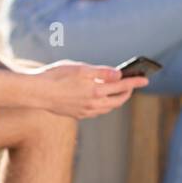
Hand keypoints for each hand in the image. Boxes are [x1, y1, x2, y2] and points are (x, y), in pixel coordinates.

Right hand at [27, 60, 148, 119]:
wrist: (36, 92)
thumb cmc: (55, 76)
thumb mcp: (80, 68)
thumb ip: (101, 72)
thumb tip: (119, 75)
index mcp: (95, 90)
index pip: (122, 86)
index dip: (135, 82)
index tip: (146, 79)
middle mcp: (93, 103)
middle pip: (117, 100)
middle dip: (127, 93)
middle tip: (132, 85)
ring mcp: (85, 111)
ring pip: (108, 108)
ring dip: (116, 101)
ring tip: (119, 93)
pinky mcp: (76, 115)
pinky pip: (96, 112)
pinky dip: (104, 106)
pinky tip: (101, 101)